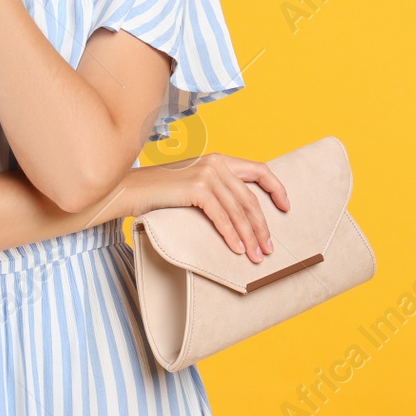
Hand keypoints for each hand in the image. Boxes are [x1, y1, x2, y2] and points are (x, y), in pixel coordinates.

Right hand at [125, 154, 289, 262]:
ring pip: (239, 211)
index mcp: (219, 159)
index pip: (259, 170)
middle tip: (269, 248)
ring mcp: (206, 174)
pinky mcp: (196, 187)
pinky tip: (236, 249)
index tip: (286, 208)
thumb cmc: (159, 192)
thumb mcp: (194, 184)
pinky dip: (231, 235)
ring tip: (256, 256)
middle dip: (262, 226)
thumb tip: (242, 215)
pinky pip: (221, 216)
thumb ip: (216, 189)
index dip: (277, 188)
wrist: (129, 189)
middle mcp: (216, 163)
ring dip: (250, 236)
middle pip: (251, 198)